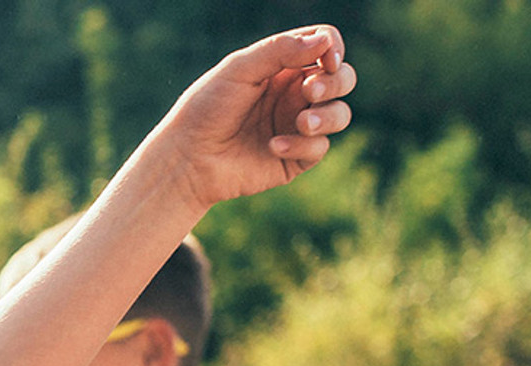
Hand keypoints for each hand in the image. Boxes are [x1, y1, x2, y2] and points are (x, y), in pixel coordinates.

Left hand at [154, 25, 356, 211]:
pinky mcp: (295, 158)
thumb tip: (325, 41)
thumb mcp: (238, 70)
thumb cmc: (206, 109)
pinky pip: (319, 148)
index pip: (325, 47)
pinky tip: (273, 146)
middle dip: (335, 82)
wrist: (187, 158)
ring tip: (302, 124)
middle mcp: (293, 94)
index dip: (334, 50)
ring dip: (327, 116)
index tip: (327, 60)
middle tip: (308, 92)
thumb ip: (280, 50)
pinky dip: (301, 145)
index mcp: (282, 67)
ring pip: (339, 114)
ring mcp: (297, 126)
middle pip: (342, 78)